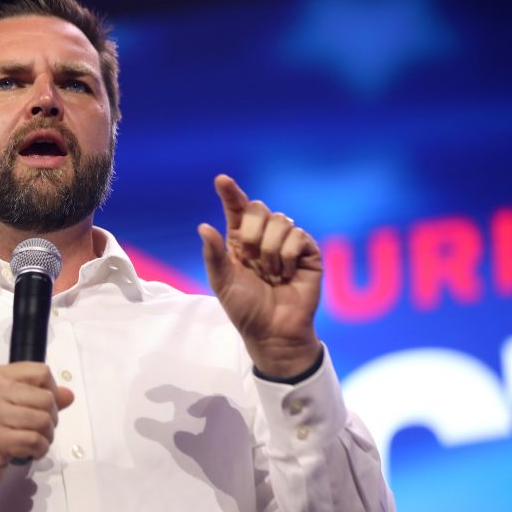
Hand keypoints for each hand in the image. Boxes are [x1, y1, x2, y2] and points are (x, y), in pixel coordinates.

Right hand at [0, 363, 73, 511]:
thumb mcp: (5, 407)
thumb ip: (37, 398)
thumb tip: (68, 395)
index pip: (41, 372)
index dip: (52, 391)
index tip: (45, 406)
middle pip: (46, 398)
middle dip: (51, 419)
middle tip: (39, 430)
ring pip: (43, 421)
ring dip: (46, 437)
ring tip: (34, 442)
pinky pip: (35, 441)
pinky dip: (39, 450)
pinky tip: (29, 452)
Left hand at [198, 174, 322, 377]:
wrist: (272, 331)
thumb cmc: (245, 308)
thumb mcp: (222, 281)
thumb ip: (213, 254)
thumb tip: (203, 226)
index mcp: (240, 241)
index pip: (236, 209)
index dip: (230, 193)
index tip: (221, 180)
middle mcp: (264, 237)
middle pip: (258, 209)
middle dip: (251, 232)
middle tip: (251, 259)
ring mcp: (287, 243)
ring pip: (280, 220)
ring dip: (270, 250)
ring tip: (271, 273)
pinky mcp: (308, 252)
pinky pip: (298, 235)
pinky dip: (288, 256)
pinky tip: (287, 274)